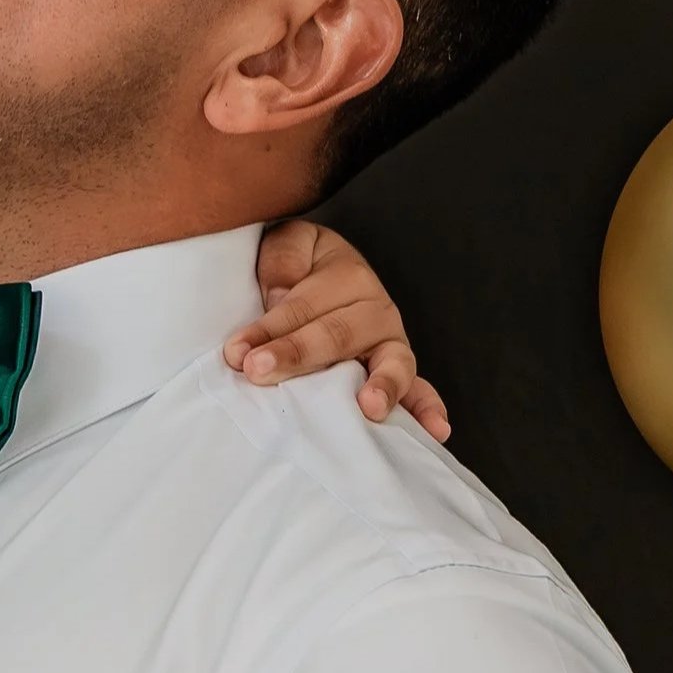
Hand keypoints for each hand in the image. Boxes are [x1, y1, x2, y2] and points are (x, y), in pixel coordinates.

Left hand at [224, 219, 450, 443]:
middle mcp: (375, 310)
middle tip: (260, 371)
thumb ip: (284, 258)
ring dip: (381, 386)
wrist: (325, 267)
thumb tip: (282, 294)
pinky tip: (435, 430)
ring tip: (369, 407)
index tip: (238, 352)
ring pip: (389, 363)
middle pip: (336, 336)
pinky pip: (419, 389)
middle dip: (297, 355)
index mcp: (347, 276)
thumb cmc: (301, 261)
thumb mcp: (289, 242)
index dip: (268, 329)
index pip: (301, 308)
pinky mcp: (398, 370)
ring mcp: (391, 343)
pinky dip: (428, 408)